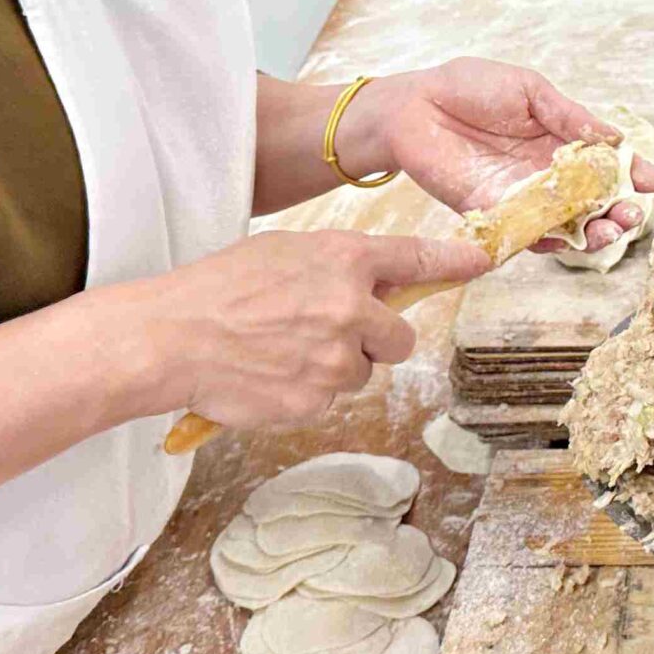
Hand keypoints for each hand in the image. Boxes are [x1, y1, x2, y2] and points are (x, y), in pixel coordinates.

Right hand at [120, 230, 490, 429]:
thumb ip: (337, 266)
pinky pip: (329, 399)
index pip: (415, 257)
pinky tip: (269, 374)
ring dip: (334, 367)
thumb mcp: (283, 253)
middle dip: (376, 340)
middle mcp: (350, 307)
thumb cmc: (219, 288)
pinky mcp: (317, 400)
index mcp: (342, 259)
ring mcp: (336, 358)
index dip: (454, 260)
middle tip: (330, 334)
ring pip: (361, 372)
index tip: (483, 260)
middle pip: (399, 337)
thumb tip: (374, 282)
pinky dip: (306, 392)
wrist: (170, 337)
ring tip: (281, 351)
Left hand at [357, 58, 653, 251]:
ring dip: (593, 232)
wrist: (412, 106)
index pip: (606, 162)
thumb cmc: (467, 87)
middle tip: (631, 214)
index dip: (631, 173)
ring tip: (607, 230)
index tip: (651, 183)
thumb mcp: (528, 89)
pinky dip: (549, 242)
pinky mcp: (494, 215)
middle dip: (619, 210)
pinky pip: (527, 236)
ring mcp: (523, 197)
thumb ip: (568, 116)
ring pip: (567, 224)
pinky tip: (567, 239)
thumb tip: (613, 137)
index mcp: (560, 139)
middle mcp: (547, 173)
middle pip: (594, 201)